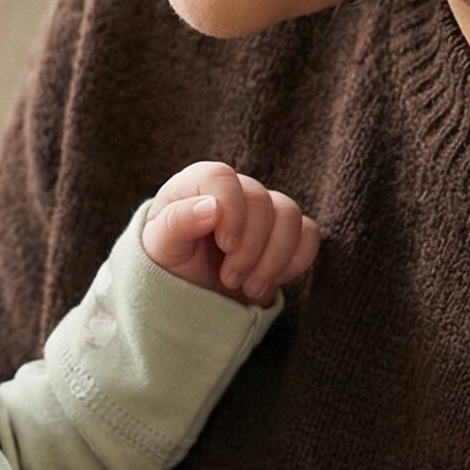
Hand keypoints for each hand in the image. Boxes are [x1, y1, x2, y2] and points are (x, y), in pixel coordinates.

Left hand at [142, 161, 319, 305]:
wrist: (190, 292)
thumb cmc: (169, 262)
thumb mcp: (160, 246)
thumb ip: (177, 222)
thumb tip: (212, 207)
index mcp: (199, 183)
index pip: (222, 177)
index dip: (230, 210)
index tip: (225, 245)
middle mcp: (235, 191)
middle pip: (260, 201)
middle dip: (250, 248)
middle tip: (230, 279)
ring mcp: (263, 210)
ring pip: (289, 216)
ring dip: (274, 258)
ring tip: (249, 288)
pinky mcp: (285, 232)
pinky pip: (308, 234)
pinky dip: (294, 261)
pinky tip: (270, 281)